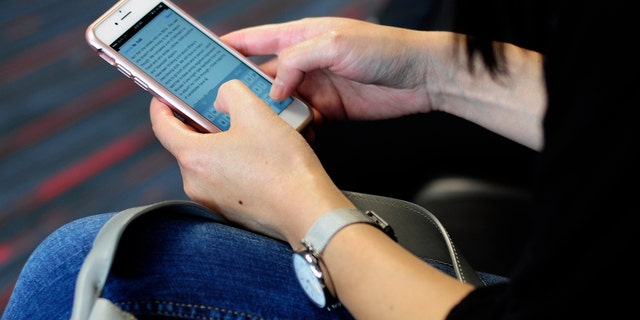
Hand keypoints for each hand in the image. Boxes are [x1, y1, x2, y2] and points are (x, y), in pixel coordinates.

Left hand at [149, 82, 353, 244]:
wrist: (308, 211)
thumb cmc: (282, 166)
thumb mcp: (255, 111)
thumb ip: (230, 93)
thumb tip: (222, 99)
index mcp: (193, 157)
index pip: (161, 126)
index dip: (162, 105)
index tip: (166, 95)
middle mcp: (195, 183)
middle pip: (188, 144)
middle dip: (202, 123)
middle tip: (224, 109)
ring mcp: (212, 200)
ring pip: (209, 162)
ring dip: (223, 144)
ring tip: (251, 133)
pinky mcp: (231, 211)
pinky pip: (224, 180)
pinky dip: (235, 165)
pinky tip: (260, 158)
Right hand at [221, 17, 434, 122]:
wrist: (421, 78)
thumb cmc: (384, 50)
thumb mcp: (334, 44)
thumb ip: (297, 61)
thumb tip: (274, 86)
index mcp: (303, 36)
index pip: (258, 39)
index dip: (232, 46)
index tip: (207, 55)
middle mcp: (307, 61)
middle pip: (264, 75)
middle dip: (243, 87)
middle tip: (222, 102)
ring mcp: (317, 86)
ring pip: (281, 101)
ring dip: (269, 112)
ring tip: (253, 124)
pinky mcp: (330, 108)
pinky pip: (302, 119)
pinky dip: (293, 126)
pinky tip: (286, 133)